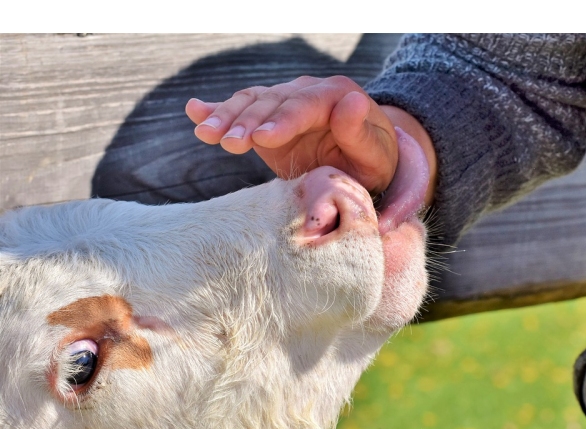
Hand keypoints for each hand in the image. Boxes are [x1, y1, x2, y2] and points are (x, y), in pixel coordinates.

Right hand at [186, 76, 399, 193]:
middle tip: (227, 143)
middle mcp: (307, 92)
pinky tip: (193, 111)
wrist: (362, 163)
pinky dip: (217, 110)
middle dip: (247, 121)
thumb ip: (361, 133)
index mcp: (336, 96)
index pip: (305, 105)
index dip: (283, 120)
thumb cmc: (372, 163)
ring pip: (252, 103)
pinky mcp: (267, 118)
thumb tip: (352, 101)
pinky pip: (241, 109)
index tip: (263, 138)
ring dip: (227, 118)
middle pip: (272, 102)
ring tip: (206, 135)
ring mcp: (284, 102)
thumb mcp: (375, 155)